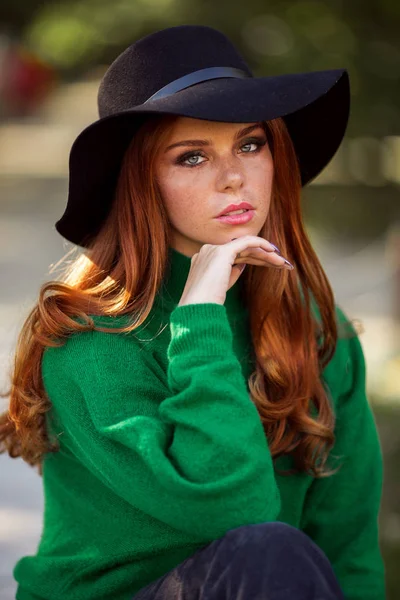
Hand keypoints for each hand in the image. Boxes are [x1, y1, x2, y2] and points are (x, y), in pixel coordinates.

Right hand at [178, 235, 293, 306]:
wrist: (198, 308)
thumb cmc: (207, 304)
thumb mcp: (221, 286)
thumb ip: (230, 272)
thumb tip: (242, 264)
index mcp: (204, 259)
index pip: (235, 255)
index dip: (254, 259)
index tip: (271, 266)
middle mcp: (208, 251)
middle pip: (242, 251)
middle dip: (263, 257)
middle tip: (282, 264)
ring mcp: (213, 250)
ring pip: (246, 247)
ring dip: (267, 255)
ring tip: (283, 263)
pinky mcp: (222, 252)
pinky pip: (247, 242)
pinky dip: (261, 244)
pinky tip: (274, 250)